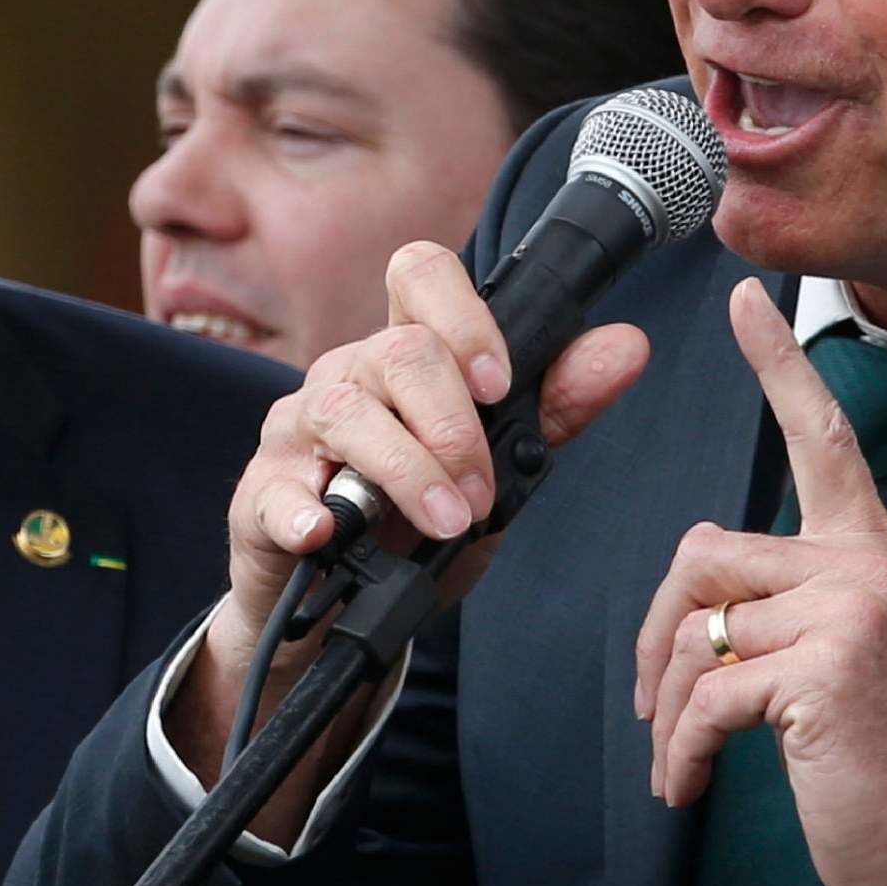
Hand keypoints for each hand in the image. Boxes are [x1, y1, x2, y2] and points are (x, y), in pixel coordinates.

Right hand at [168, 239, 646, 824]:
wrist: (337, 610)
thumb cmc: (412, 526)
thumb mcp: (495, 472)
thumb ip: (554, 408)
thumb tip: (627, 345)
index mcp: (403, 357)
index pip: (420, 275)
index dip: (462, 315)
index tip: (499, 382)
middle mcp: (346, 377)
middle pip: (397, 351)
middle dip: (456, 425)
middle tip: (481, 493)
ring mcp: (297, 433)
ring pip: (345, 411)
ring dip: (407, 470)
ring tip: (445, 521)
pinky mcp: (259, 496)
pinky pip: (276, 489)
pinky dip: (304, 510)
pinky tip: (328, 531)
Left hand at [633, 279, 886, 885]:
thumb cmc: (873, 762)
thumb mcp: (831, 657)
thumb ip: (781, 602)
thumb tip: (698, 600)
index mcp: (867, 556)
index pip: (821, 442)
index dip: (779, 368)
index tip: (745, 302)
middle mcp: (867, 569)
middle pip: (703, 556)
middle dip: (660, 637)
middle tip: (660, 703)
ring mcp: (850, 615)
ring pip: (697, 628)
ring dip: (671, 707)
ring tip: (683, 756)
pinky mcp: (824, 670)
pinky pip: (707, 691)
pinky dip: (684, 747)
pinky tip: (692, 784)